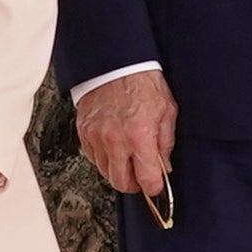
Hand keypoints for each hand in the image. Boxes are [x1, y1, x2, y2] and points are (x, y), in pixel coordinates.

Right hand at [74, 66, 176, 205]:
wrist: (117, 63)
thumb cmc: (143, 83)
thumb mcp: (166, 111)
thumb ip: (165, 143)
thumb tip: (163, 166)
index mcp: (140, 136)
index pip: (146, 180)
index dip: (154, 188)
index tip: (156, 186)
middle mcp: (115, 140)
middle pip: (121, 183)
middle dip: (134, 185)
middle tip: (140, 177)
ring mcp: (96, 137)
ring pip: (105, 172)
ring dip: (117, 170)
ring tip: (127, 157)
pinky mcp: (84, 131)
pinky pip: (92, 157)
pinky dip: (103, 157)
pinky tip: (113, 147)